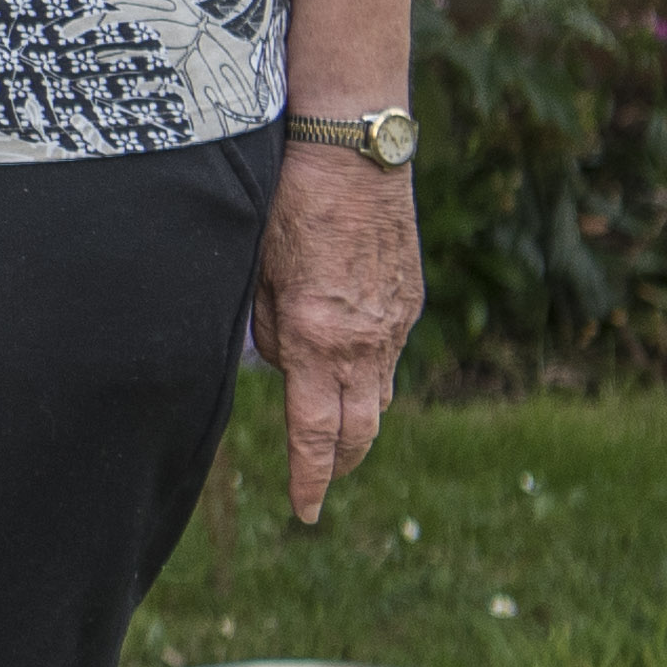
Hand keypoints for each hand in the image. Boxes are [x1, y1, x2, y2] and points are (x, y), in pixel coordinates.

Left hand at [252, 144, 423, 525]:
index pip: (316, 434)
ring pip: (381, 396)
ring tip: (336, 438)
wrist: (353, 153)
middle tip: (320, 484)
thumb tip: (285, 369)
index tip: (304, 512)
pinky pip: (391, 355)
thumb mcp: (257, 270)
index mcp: (317, 339)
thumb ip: (269, 331)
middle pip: (360, 431)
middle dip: (339, 465)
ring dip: (360, 423)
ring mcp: (395, 323)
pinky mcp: (410, 301)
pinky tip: (353, 369)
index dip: (310, 479)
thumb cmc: (289, 202)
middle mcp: (364, 342)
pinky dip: (372, 374)